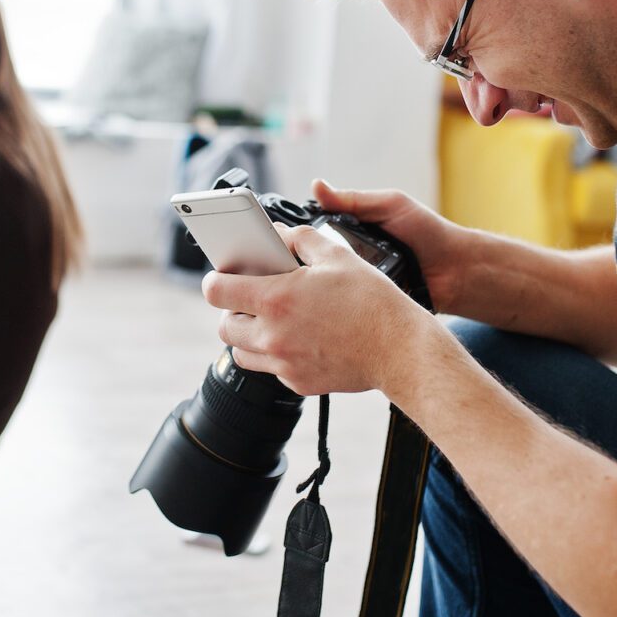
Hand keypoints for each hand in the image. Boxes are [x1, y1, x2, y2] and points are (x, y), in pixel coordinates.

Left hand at [201, 223, 438, 395]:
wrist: (400, 349)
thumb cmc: (372, 302)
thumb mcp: (336, 256)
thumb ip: (300, 239)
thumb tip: (278, 234)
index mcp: (277, 298)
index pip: (216, 290)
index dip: (216, 279)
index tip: (225, 275)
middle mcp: (273, 335)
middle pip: (224, 326)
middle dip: (233, 310)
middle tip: (255, 299)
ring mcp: (284, 363)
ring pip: (242, 352)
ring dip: (249, 335)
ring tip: (274, 320)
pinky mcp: (298, 382)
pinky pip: (271, 369)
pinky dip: (276, 355)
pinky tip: (299, 339)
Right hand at [310, 179, 471, 313]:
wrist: (457, 270)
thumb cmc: (428, 233)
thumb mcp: (390, 206)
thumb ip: (354, 200)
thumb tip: (317, 186)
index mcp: (352, 233)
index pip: (314, 235)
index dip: (298, 238)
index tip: (281, 239)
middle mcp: (351, 259)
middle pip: (316, 263)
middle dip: (306, 264)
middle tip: (294, 264)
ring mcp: (359, 284)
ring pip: (329, 286)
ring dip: (322, 285)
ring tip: (308, 285)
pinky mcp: (369, 305)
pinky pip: (349, 305)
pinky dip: (343, 303)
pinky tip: (332, 304)